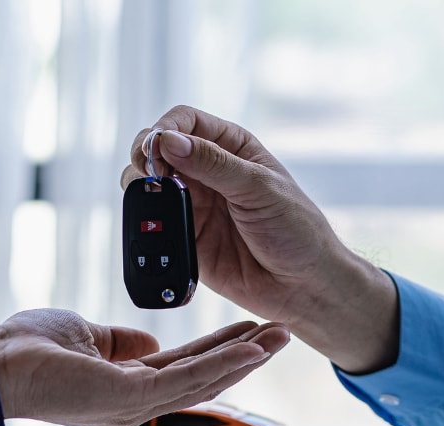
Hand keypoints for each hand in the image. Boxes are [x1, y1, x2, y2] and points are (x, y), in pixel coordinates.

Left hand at [0, 308, 289, 425]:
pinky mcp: (128, 398)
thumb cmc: (26, 350)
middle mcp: (136, 404)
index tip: (252, 330)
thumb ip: (121, 342)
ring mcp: (134, 406)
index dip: (221, 348)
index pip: (187, 368)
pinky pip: (185, 381)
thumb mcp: (86, 335)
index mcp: (127, 387)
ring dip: (245, 357)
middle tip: (283, 332)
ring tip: (279, 336)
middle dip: (246, 354)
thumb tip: (149, 342)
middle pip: (205, 377)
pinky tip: (249, 349)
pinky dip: (221, 364)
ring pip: (203, 380)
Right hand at [121, 106, 398, 372]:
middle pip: (159, 149)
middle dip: (144, 156)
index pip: (185, 121)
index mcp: (232, 148)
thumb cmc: (297, 230)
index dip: (164, 128)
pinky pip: (154, 223)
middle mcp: (209, 172)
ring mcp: (195, 205)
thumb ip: (213, 164)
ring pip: (149, 184)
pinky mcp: (186, 237)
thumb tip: (168, 141)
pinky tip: (153, 225)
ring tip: (150, 198)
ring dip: (140, 186)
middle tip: (149, 174)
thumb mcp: (258, 188)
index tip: (156, 146)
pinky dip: (144, 220)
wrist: (303, 286)